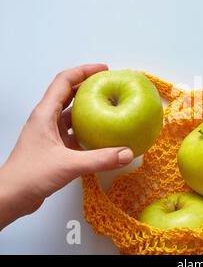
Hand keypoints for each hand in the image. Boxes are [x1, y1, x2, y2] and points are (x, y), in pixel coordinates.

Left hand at [0, 64, 133, 229]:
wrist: (11, 197)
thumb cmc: (29, 176)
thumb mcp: (68, 165)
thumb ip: (100, 159)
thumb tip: (127, 153)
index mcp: (45, 114)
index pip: (64, 81)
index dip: (84, 71)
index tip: (103, 69)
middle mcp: (47, 119)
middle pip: (69, 93)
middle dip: (89, 86)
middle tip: (110, 85)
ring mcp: (50, 133)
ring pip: (72, 113)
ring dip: (89, 108)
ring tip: (109, 107)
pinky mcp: (54, 147)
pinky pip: (73, 131)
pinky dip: (88, 129)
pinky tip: (102, 136)